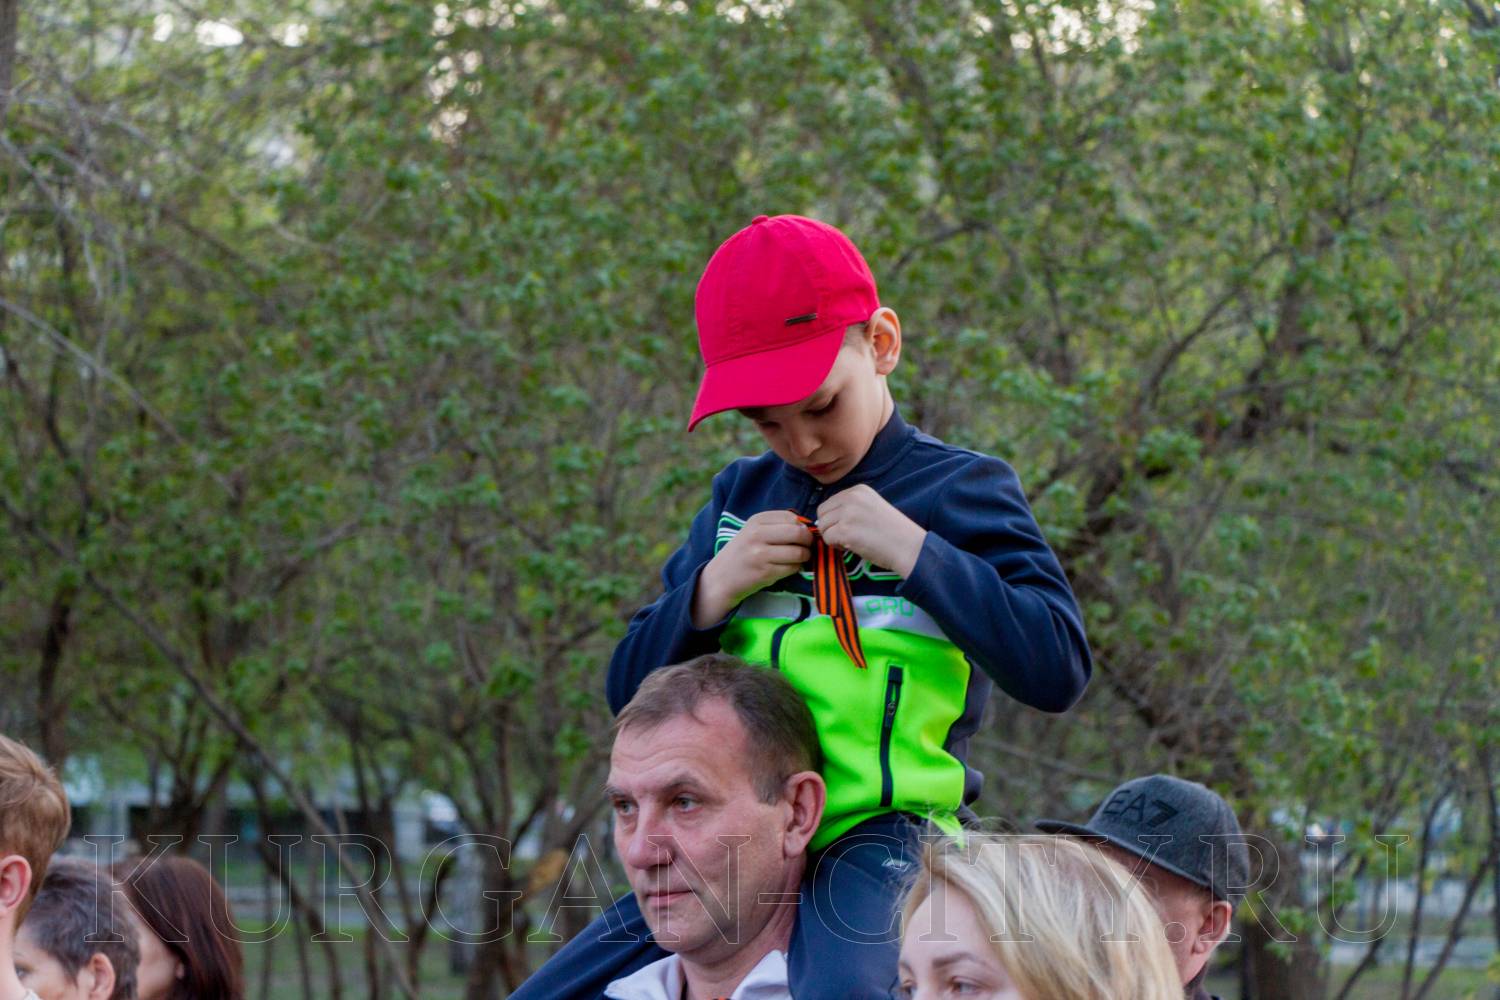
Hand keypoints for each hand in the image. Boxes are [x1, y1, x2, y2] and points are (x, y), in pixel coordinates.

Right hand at [692, 510, 811, 627]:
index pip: (792, 517)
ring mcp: (760, 554)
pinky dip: (796, 569)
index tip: (801, 535)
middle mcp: (757, 534)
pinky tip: (788, 568)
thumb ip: (777, 526)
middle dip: (808, 541)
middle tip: (806, 547)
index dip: (803, 527)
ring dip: (804, 557)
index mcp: (757, 520)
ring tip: (799, 559)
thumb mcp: (754, 531)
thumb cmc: (743, 553)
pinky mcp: (765, 572)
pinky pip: (792, 568)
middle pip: (798, 533)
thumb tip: (808, 529)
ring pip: (798, 553)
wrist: (721, 577)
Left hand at [815, 485, 925, 578]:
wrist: (908, 546)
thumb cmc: (892, 532)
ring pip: (823, 527)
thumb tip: (823, 519)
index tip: (852, 527)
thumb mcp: (871, 507)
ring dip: (833, 537)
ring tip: (852, 541)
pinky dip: (836, 546)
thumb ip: (849, 507)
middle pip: (822, 514)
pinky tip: (853, 546)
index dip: (836, 519)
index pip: (829, 503)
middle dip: (831, 527)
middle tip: (848, 536)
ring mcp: (848, 513)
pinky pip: (827, 539)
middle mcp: (852, 497)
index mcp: (858, 490)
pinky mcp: (845, 530)